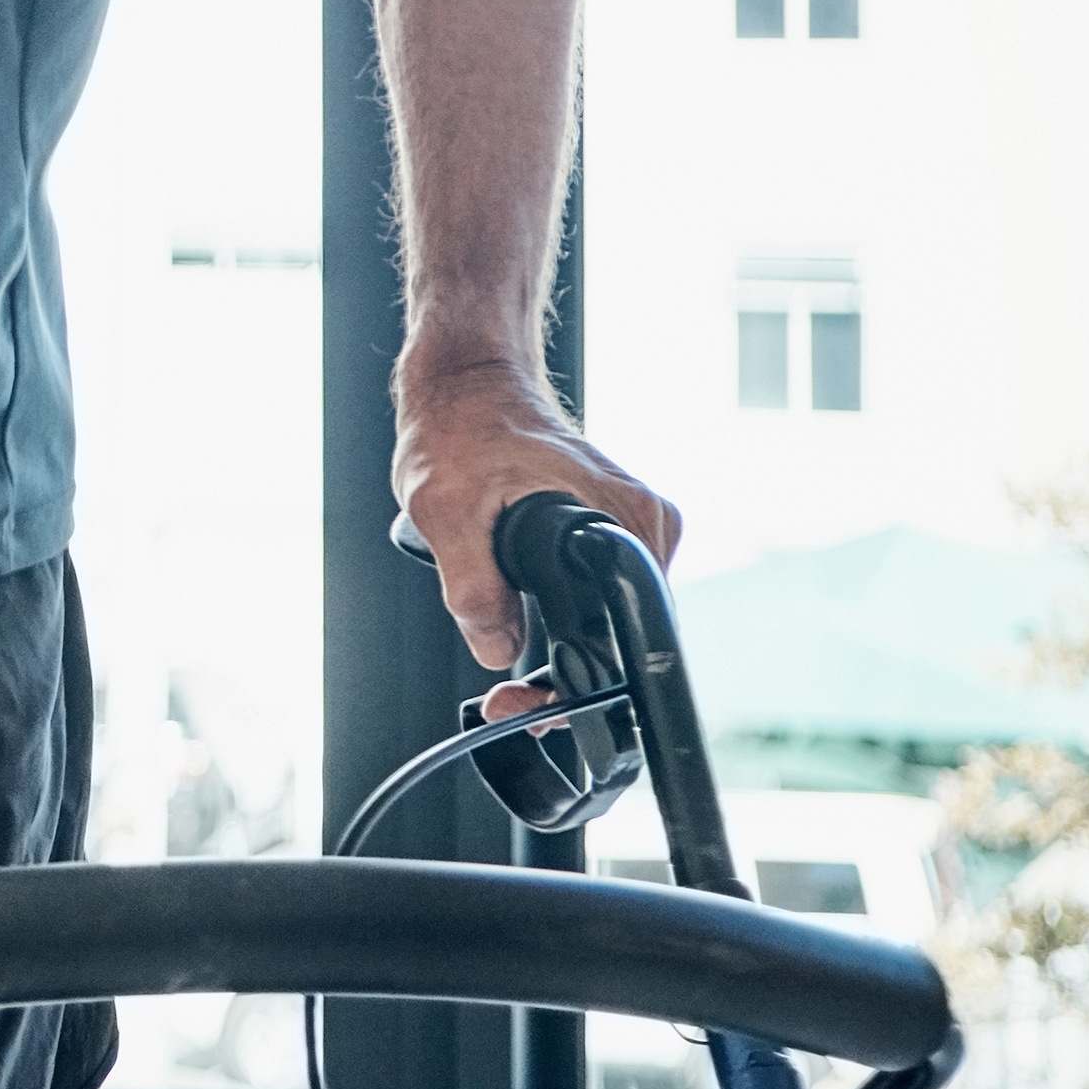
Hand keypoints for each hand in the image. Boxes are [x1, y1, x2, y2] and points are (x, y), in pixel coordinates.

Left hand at [392, 341, 679, 709]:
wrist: (466, 385)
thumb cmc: (460, 430)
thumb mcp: (446, 508)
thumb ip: (473, 584)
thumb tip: (497, 649)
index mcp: (626, 519)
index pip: (630, 627)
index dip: (583, 679)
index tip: (532, 703)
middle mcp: (643, 526)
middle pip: (622, 632)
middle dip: (568, 677)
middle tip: (508, 703)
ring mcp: (629, 529)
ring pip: (606, 617)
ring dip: (562, 653)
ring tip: (512, 685)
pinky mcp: (608, 532)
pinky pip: (595, 594)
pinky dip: (562, 622)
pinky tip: (523, 637)